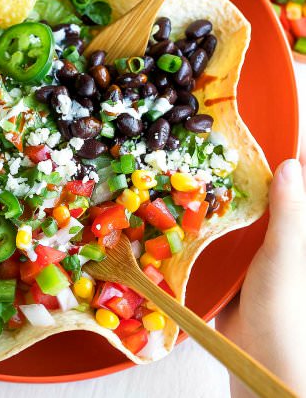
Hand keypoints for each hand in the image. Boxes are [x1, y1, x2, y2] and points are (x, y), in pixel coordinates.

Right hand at [217, 148, 305, 396]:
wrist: (259, 357)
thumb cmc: (286, 309)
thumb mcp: (287, 256)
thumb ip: (290, 213)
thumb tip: (289, 165)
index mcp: (301, 227)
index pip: (298, 181)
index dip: (289, 154)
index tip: (267, 126)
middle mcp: (281, 229)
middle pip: (266, 188)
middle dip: (248, 164)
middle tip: (220, 138)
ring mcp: (256, 242)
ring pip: (240, 205)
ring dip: (224, 188)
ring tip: (199, 161)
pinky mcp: (233, 255)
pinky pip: (221, 227)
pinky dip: (208, 214)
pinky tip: (188, 201)